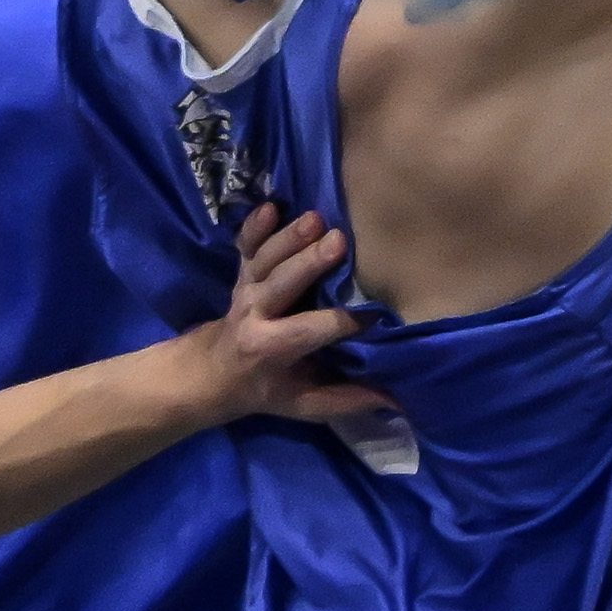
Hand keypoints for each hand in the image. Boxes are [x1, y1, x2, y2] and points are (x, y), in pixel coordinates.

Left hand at [204, 205, 388, 424]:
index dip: (345, 321)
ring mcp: (245, 289)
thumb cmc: (267, 388)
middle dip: (310, 263)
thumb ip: (347, 399)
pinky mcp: (241, 271)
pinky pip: (244, 245)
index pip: (314, 330)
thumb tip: (398, 399)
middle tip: (338, 241)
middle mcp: (255, 315)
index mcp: (272, 349)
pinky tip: (272, 207)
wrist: (213, 371)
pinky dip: (255, 226)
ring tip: (316, 219)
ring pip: (265, 259)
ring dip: (289, 238)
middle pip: (283, 284)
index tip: (376, 312)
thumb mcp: (305, 403)